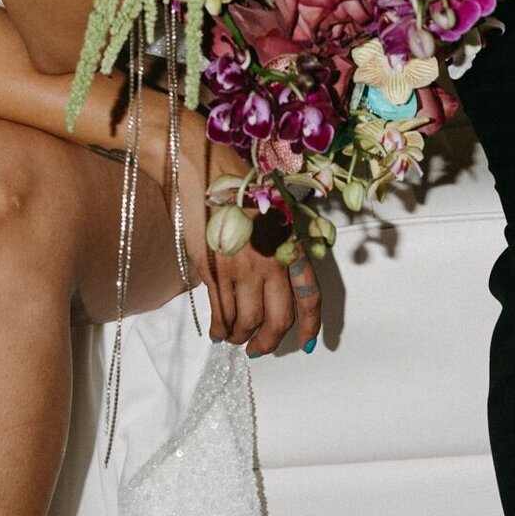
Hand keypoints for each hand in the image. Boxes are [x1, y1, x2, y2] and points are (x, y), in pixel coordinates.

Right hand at [200, 140, 321, 356]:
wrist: (205, 167)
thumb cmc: (242, 184)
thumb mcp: (274, 210)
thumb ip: (281, 246)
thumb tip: (276, 285)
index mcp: (291, 242)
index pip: (309, 295)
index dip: (309, 326)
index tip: (308, 344)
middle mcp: (271, 259)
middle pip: (277, 319)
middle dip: (268, 341)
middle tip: (259, 348)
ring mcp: (241, 267)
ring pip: (246, 322)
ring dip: (241, 337)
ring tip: (236, 337)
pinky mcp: (213, 270)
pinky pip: (220, 313)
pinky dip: (220, 330)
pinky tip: (218, 332)